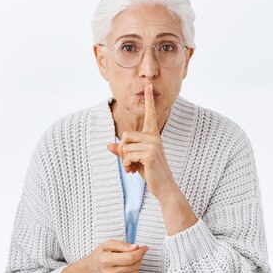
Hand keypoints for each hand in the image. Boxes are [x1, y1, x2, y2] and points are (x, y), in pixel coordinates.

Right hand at [84, 240, 148, 272]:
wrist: (90, 270)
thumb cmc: (100, 255)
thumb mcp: (107, 245)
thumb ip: (122, 245)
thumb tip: (136, 247)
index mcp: (105, 260)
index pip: (129, 258)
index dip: (140, 252)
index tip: (144, 248)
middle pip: (134, 266)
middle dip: (139, 257)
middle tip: (137, 252)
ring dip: (137, 265)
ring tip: (131, 260)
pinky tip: (127, 268)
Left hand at [107, 82, 176, 199]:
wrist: (163, 186)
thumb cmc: (149, 172)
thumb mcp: (134, 159)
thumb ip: (123, 150)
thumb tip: (109, 145)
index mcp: (152, 135)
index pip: (150, 115)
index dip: (149, 100)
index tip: (150, 85)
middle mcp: (154, 137)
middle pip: (125, 135)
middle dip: (123, 151)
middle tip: (130, 163)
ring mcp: (152, 145)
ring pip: (124, 146)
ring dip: (124, 160)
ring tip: (133, 168)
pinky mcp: (149, 154)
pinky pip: (127, 155)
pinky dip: (126, 165)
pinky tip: (134, 171)